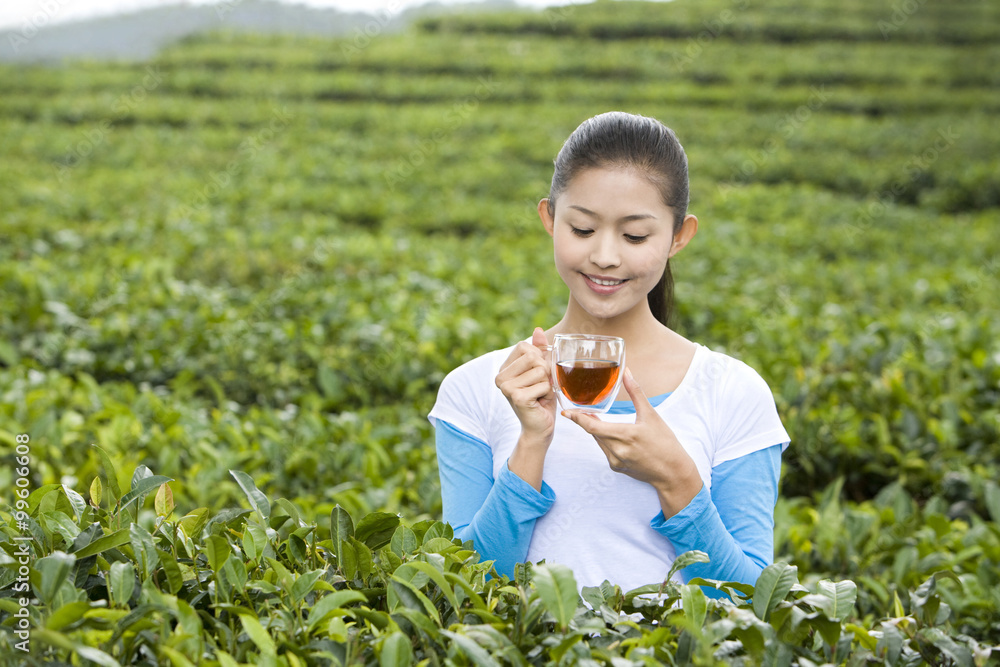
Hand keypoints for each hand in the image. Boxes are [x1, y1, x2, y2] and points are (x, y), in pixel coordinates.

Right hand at [495, 327, 555, 449]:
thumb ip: (538, 350)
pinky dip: (548, 393)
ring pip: (541, 371)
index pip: (524, 347)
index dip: (538, 358)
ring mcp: (507, 388)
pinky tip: (540, 402)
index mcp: (503, 368)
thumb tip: (537, 330)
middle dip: (544, 371)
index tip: (535, 375)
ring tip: (540, 395)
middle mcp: (500, 377)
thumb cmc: (541, 398)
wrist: (540, 427)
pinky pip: (544, 384)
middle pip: (533, 357)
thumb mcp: (541, 370)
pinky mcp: (517, 397)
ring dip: (547, 384)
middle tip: (539, 386)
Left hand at [561, 367, 702, 516]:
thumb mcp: (651, 415)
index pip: (592, 426)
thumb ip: (636, 392)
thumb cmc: (665, 442)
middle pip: (593, 432)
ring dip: (596, 430)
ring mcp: (616, 461)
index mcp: (625, 435)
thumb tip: (627, 372)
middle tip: (584, 409)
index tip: (566, 412)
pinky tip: (613, 435)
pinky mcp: (617, 467)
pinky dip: (605, 440)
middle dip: (588, 420)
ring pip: (598, 441)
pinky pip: (605, 450)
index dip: (577, 418)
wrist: (673, 472)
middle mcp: (617, 450)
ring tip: (595, 418)